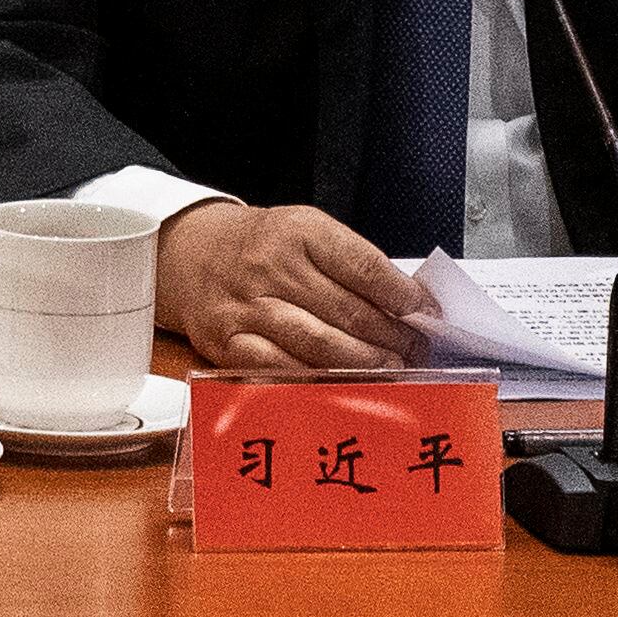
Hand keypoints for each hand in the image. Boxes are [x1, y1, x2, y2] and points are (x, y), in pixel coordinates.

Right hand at [155, 201, 438, 370]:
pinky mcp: (228, 342)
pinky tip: (342, 385)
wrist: (191, 255)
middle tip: (416, 351)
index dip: (401, 294)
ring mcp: (249, 307)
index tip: (426, 312)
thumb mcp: (306, 231)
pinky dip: (316, 380)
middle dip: (391, 336)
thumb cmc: (263, 246)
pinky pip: (280, 368)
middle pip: (347, 310)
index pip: (363, 265)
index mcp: (300, 232)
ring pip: (318, 343)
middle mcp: (273, 267)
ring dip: (363, 362)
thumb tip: (406, 302)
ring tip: (391, 369)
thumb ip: (351, 262)